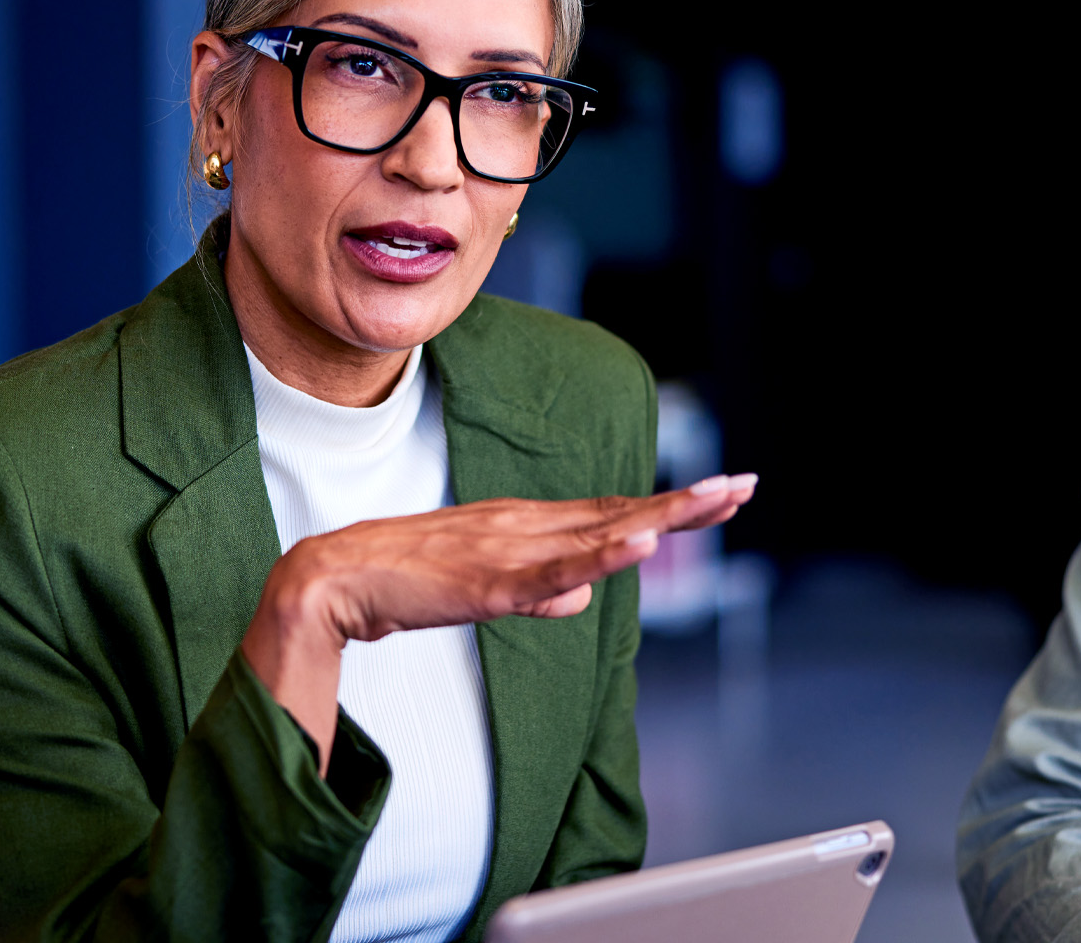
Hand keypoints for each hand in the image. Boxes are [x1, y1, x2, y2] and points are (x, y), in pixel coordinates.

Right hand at [240, 473, 756, 772]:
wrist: (337, 578)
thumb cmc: (407, 581)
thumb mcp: (486, 589)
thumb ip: (537, 589)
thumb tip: (583, 593)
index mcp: (524, 525)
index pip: (607, 513)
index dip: (663, 506)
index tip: (715, 494)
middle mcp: (524, 525)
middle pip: (617, 513)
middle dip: (683, 503)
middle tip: (743, 486)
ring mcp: (507, 548)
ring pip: (597, 533)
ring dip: (659, 519)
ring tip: (713, 503)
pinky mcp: (486, 579)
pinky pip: (552, 570)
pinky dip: (597, 556)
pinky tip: (634, 546)